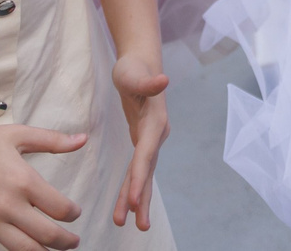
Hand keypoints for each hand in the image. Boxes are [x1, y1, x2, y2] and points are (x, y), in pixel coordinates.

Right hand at [0, 120, 88, 250]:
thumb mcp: (18, 135)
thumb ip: (53, 140)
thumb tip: (83, 139)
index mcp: (24, 181)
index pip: (61, 208)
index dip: (73, 214)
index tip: (74, 214)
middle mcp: (8, 205)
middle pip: (47, 236)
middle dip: (65, 243)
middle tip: (72, 243)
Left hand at [109, 50, 169, 229]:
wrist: (141, 63)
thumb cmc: (134, 67)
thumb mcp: (134, 72)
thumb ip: (148, 80)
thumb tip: (164, 79)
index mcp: (154, 122)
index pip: (145, 155)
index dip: (139, 179)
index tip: (134, 202)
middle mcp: (157, 135)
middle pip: (148, 172)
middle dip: (143, 199)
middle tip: (140, 226)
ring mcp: (151, 140)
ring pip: (143, 175)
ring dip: (136, 199)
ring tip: (127, 224)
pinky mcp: (143, 142)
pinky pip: (137, 170)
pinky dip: (132, 187)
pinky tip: (126, 204)